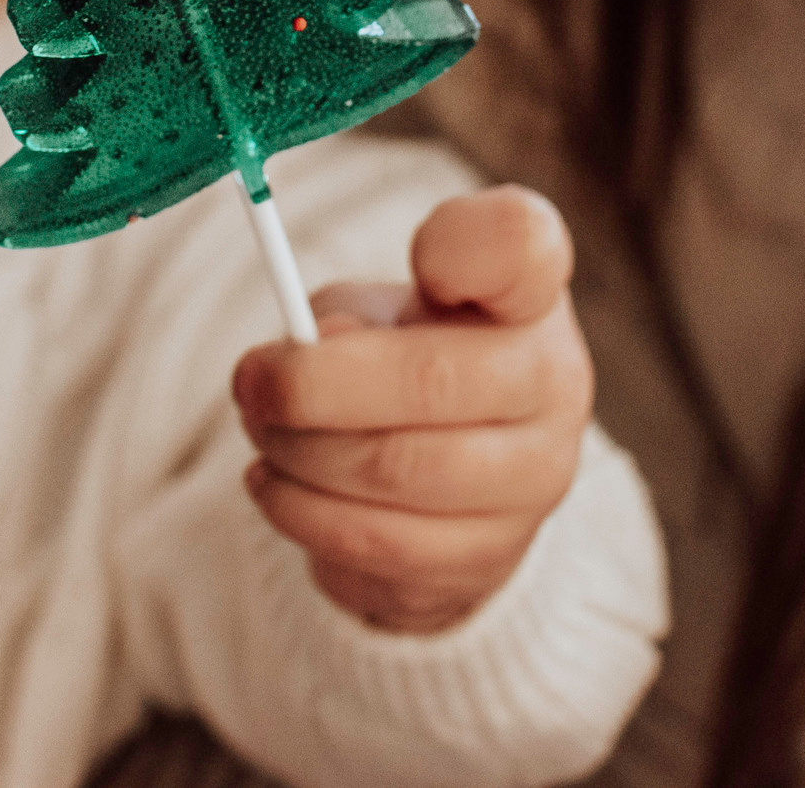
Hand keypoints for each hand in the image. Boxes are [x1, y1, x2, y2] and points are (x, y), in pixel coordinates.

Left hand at [231, 187, 592, 633]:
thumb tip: (312, 349)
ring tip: (264, 438)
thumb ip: (347, 317)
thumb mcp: (377, 314)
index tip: (418, 260)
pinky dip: (305, 516)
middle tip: (250, 384)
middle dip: (311, 387)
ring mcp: (536, 479)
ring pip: (396, 473)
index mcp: (527, 291)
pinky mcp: (493, 559)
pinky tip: (282, 489)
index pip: (520, 244)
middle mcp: (554, 382)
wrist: (458, 474)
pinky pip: (381, 546)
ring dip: (298, 458)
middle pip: (431, 380)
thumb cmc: (408, 361)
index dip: (468, 247)